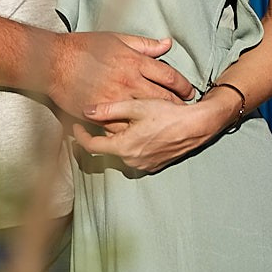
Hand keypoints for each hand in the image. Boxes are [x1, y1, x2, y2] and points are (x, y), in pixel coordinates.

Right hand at [44, 32, 196, 119]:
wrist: (52, 62)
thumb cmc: (81, 47)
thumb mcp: (114, 39)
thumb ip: (143, 44)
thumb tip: (167, 44)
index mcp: (134, 61)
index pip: (169, 76)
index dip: (183, 86)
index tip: (188, 91)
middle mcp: (129, 81)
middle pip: (164, 98)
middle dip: (178, 106)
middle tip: (185, 110)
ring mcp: (117, 99)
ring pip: (148, 115)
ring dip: (160, 120)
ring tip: (168, 123)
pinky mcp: (103, 114)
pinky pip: (125, 126)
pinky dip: (136, 129)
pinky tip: (143, 132)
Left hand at [73, 88, 235, 172]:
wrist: (196, 125)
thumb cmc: (167, 113)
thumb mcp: (135, 106)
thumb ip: (108, 110)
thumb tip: (85, 111)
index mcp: (124, 147)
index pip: (92, 147)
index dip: (80, 136)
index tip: (75, 126)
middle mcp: (133, 161)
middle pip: (106, 150)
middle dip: (99, 136)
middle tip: (93, 121)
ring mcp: (146, 165)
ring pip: (121, 153)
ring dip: (115, 141)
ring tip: (115, 124)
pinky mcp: (156, 164)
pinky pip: (135, 156)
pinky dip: (130, 145)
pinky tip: (135, 131)